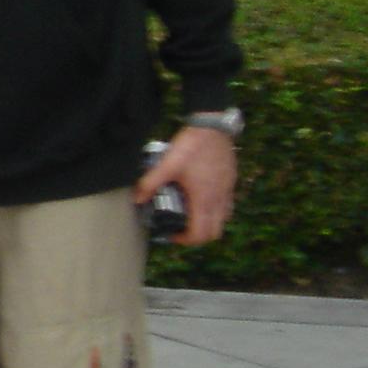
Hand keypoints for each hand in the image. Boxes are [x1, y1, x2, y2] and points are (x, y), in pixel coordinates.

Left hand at [137, 124, 236, 245]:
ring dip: (207, 224)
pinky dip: (215, 210)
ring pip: (222, 220)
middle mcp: (219, 199)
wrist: (212, 126)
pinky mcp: (230, 182)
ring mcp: (227, 191)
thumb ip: (150, 182)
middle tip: (181, 229)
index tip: (173, 235)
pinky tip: (201, 198)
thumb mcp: (167, 164)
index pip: (200, 234)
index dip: (186, 241)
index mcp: (204, 199)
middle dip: (197, 236)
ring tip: (190, 215)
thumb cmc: (192, 145)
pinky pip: (226, 206)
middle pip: (214, 233)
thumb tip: (137, 198)